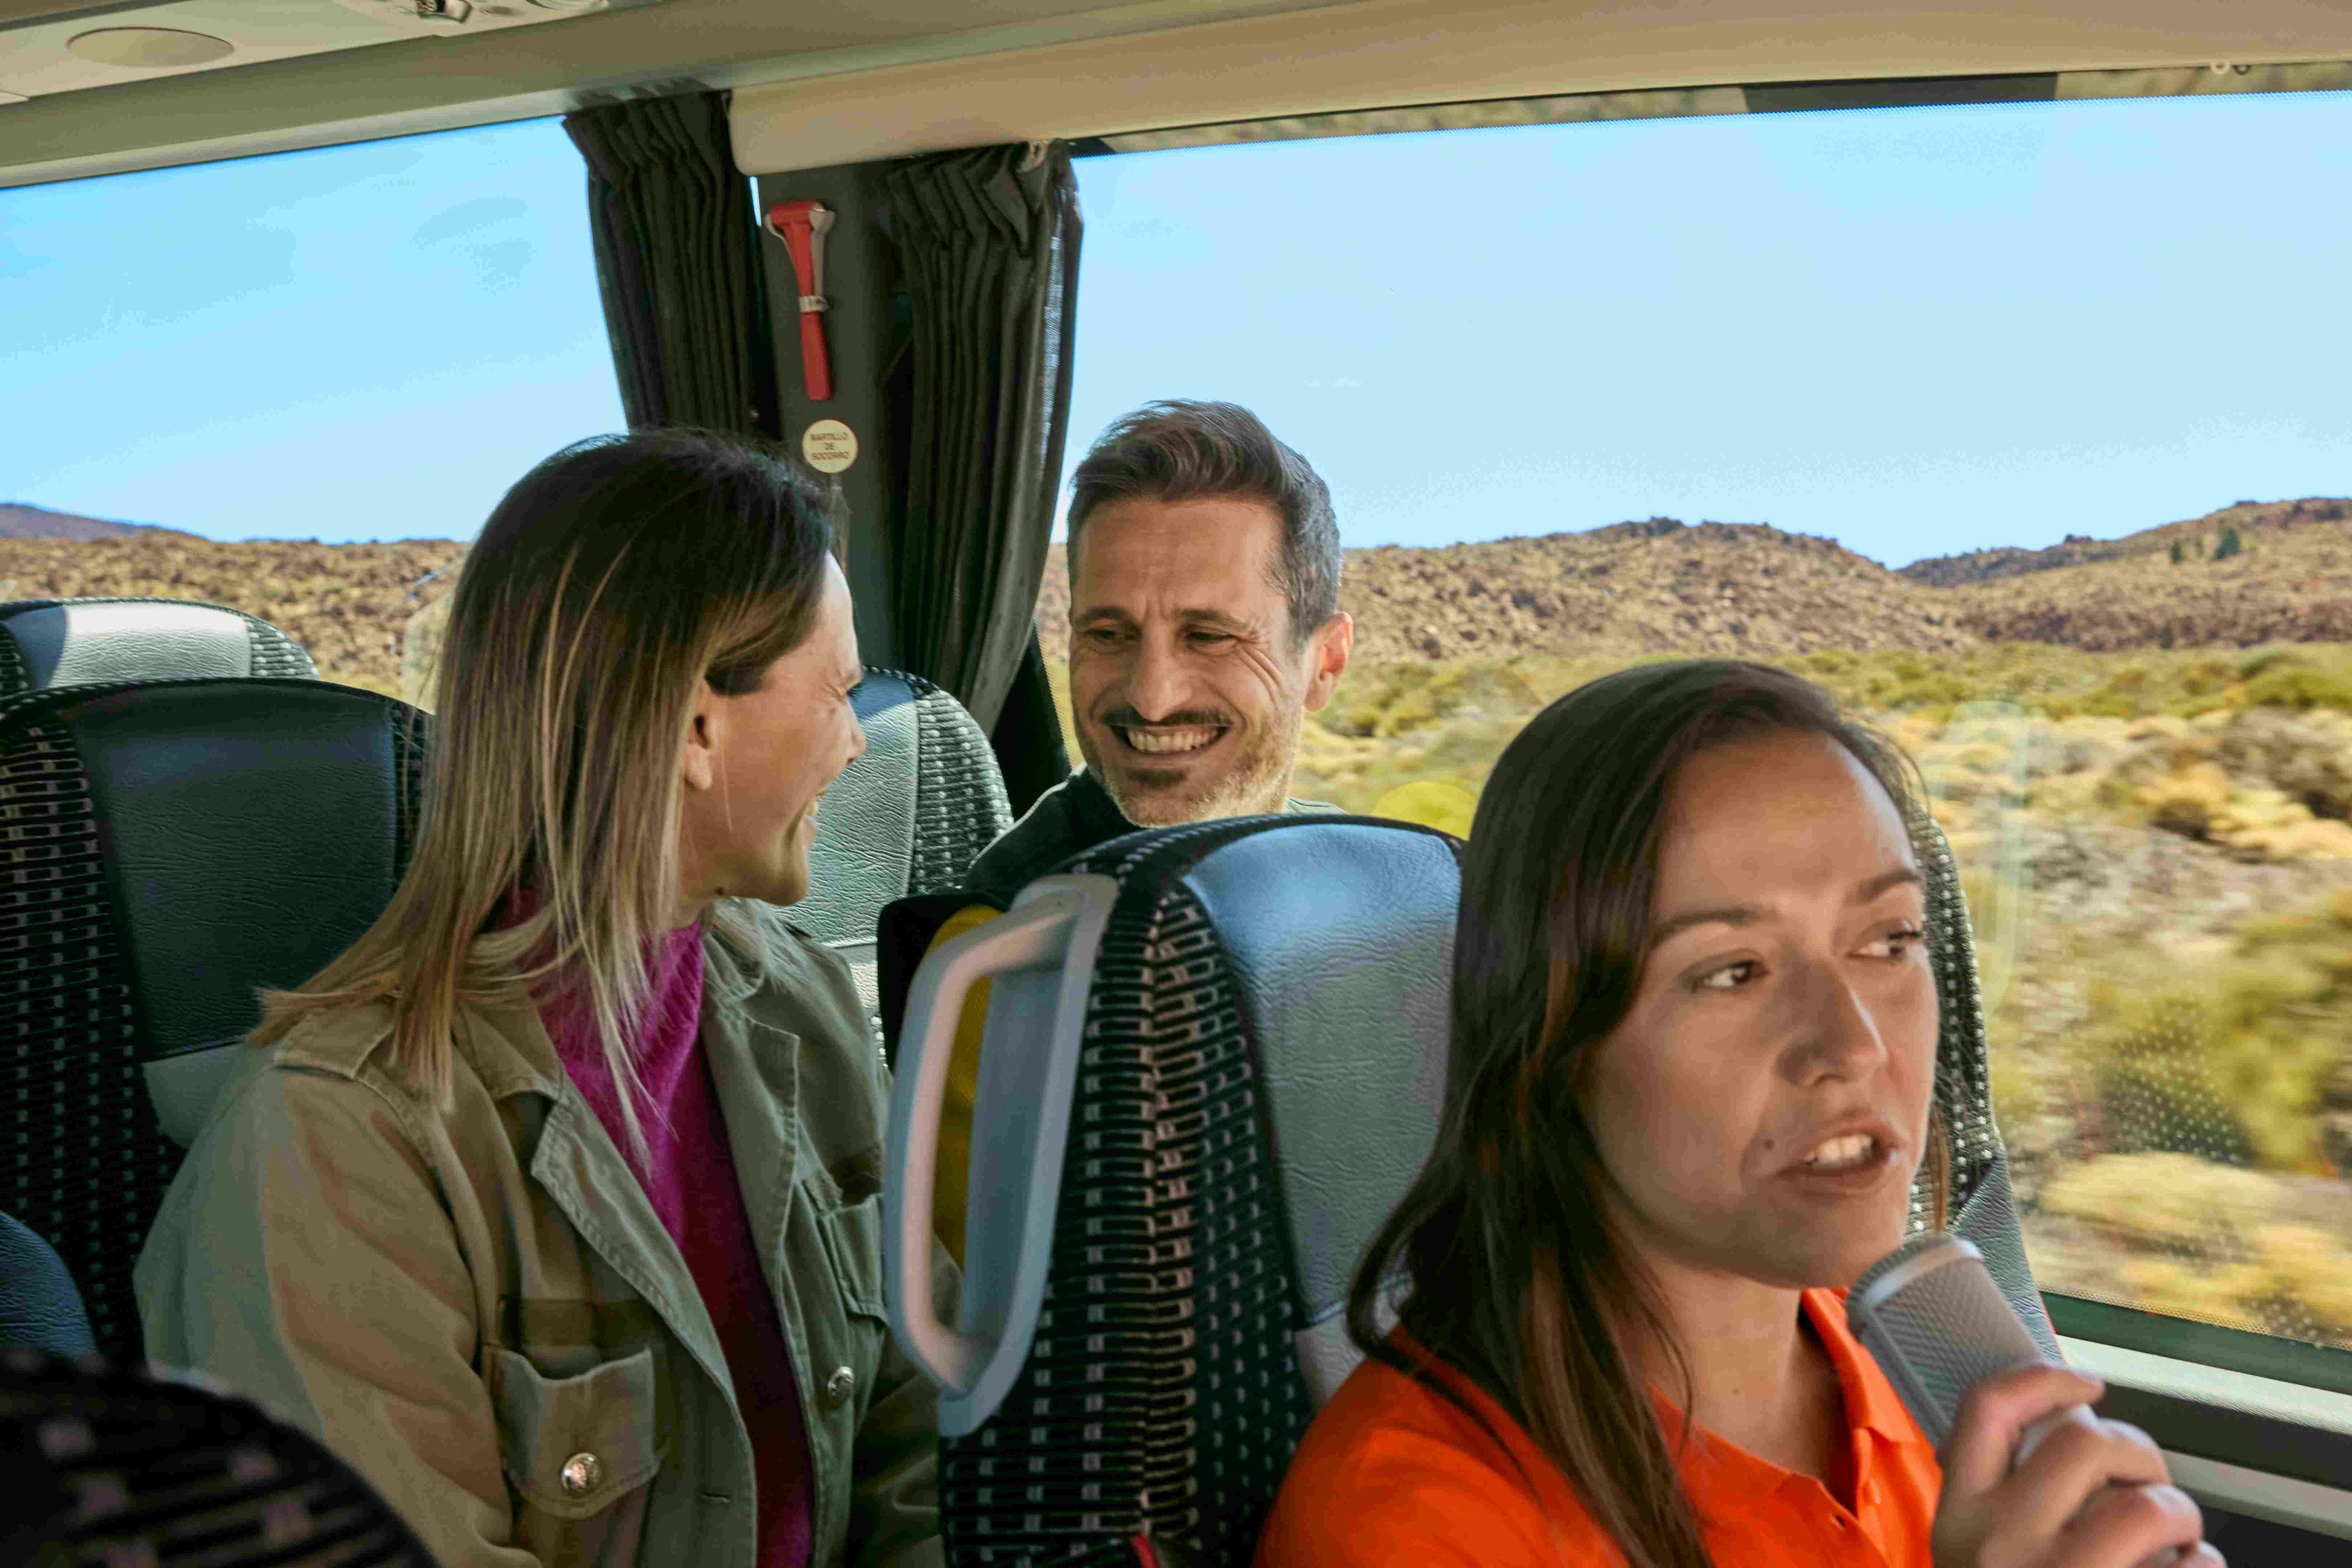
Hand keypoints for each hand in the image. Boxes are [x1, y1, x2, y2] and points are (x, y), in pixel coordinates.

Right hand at [1930, 1364, 2222, 1567]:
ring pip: (2149, 1503)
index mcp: (1957, 1520)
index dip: (2044, 1377)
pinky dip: (2203, 1566)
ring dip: (2181, 1510)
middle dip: (2137, 1449)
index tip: (2086, 1382)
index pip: (1987, 1409)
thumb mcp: (1974, 1555)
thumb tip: (2073, 1432)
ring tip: (2176, 1533)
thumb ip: (2000, 1502)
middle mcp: (2001, 1545)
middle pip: (2084, 1441)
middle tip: (2145, 1475)